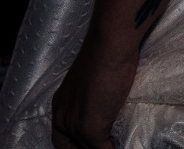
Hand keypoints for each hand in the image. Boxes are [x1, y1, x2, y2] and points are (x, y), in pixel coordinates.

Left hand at [50, 31, 136, 148]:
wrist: (110, 45)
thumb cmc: (106, 53)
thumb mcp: (93, 80)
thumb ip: (92, 101)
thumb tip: (105, 112)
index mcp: (61, 103)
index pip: (61, 139)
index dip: (74, 146)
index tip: (87, 145)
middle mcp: (62, 116)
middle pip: (72, 147)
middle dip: (87, 148)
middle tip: (103, 145)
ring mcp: (75, 124)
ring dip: (102, 148)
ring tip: (116, 145)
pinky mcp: (90, 129)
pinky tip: (123, 146)